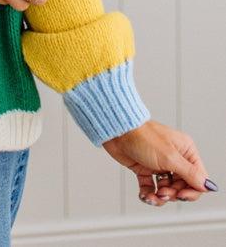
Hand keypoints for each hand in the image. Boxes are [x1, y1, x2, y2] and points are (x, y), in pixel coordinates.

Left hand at [102, 119, 218, 205]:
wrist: (117, 130)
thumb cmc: (143, 137)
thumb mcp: (169, 157)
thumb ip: (189, 173)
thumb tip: (208, 185)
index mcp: (185, 151)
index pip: (197, 178)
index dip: (192, 191)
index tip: (181, 196)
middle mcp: (174, 157)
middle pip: (182, 186)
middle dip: (173, 194)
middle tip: (163, 193)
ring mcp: (159, 164)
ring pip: (167, 189)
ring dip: (161, 196)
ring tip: (152, 196)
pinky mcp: (144, 169)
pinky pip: (151, 188)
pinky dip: (149, 195)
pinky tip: (145, 196)